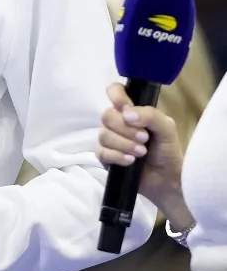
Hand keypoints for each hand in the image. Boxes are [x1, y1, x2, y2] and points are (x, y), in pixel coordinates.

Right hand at [97, 83, 190, 224]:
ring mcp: (110, 139)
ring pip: (103, 134)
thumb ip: (150, 115)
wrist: (168, 179)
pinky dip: (117, 156)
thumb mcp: (167, 128)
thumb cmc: (168, 150)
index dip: (116, 96)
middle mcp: (118, 122)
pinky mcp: (105, 157)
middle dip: (126, 128)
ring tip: (141, 152)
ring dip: (124, 144)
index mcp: (132, 110)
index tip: (126, 108)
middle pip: (107, 115)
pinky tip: (130, 161)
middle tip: (144, 138)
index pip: (115, 90)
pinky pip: (101, 151)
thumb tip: (126, 113)